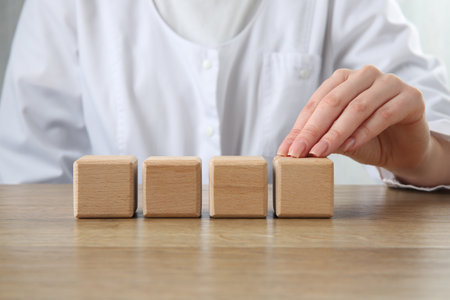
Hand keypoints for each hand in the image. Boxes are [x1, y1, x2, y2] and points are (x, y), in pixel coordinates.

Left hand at [277, 65, 449, 185]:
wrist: (403, 149)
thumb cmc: (367, 139)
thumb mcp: (339, 139)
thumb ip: (320, 138)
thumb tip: (292, 147)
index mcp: (344, 79)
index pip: (317, 102)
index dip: (301, 127)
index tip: (287, 150)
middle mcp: (365, 75)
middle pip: (334, 101)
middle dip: (314, 129)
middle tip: (299, 152)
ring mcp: (390, 83)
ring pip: (357, 107)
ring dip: (336, 132)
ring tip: (321, 152)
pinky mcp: (411, 97)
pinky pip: (384, 114)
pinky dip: (365, 132)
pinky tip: (351, 146)